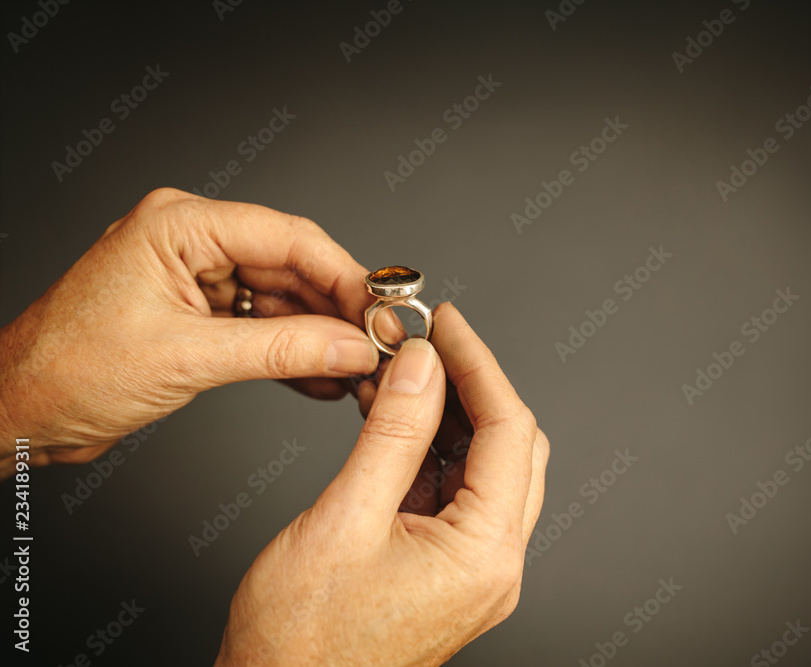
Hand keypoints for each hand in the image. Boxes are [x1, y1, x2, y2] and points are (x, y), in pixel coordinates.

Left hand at [0, 188, 395, 473]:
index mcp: (180, 225)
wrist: (18, 410)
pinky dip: (293, 356)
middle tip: (381, 347)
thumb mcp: (187, 357)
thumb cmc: (66, 369)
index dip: (345, 276)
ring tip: (360, 371)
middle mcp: (192, 243)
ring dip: (322, 339)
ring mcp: (197, 280)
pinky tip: (326, 380)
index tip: (383, 312)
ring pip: (283, 301)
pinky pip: (263, 329)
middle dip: (339, 311)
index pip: (287, 238)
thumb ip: (280, 350)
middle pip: (292, 268)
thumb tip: (351, 346)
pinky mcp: (200, 316)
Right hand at [215, 303, 548, 666]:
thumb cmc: (300, 640)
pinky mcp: (447, 569)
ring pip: (484, 465)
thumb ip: (392, 433)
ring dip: (449, 413)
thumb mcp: (345, 518)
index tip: (447, 323)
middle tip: (429, 340)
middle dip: (471, 384)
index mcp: (484, 555)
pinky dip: (430, 448)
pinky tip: (397, 416)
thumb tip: (423, 366)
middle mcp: (493, 565)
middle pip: (509, 445)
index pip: (509, 431)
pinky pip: (455, 491)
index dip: (479, 365)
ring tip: (405, 369)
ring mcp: (472, 569)